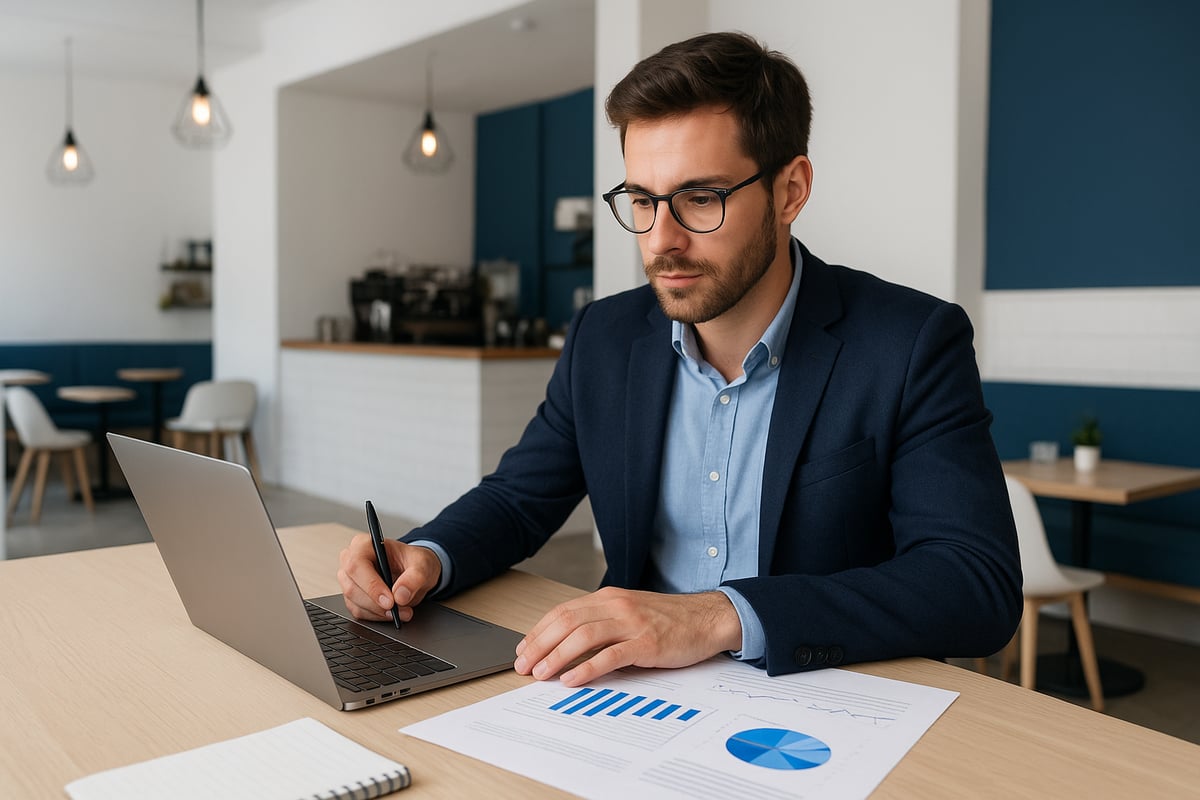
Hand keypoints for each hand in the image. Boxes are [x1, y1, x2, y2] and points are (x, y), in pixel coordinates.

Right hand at [337, 534, 440, 621]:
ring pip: (354, 603)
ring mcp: (349, 580)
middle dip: (377, 604)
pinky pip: (358, 612)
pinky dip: (377, 616)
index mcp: (364, 545)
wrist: (414, 572)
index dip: (371, 585)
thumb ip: (415, 577)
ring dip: (379, 612)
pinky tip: (392, 613)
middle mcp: (351, 561)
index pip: (357, 565)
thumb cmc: (413, 562)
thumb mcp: (423, 564)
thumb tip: (400, 595)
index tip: (390, 601)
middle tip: (399, 609)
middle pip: (352, 587)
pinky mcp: (352, 596)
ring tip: (402, 611)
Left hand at [513, 587, 741, 686]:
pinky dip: (587, 668)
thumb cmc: (668, 620)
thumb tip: (566, 644)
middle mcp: (616, 606)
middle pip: (567, 622)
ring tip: (541, 673)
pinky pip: (611, 655)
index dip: (539, 631)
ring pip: (583, 636)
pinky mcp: (647, 644)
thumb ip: (601, 623)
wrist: (707, 618)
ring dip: (557, 656)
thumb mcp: (629, 613)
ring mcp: (632, 623)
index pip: (563, 612)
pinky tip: (572, 679)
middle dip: (540, 644)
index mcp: (609, 598)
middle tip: (523, 665)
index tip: (523, 649)